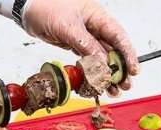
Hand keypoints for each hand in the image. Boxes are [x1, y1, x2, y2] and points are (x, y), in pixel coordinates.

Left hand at [22, 0, 139, 93]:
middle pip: (113, 50)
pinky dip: (93, 73)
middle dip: (120, 69)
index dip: (128, 54)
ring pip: (101, 59)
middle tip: (125, 85)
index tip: (133, 70)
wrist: (27, 9)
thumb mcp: (68, 26)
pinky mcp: (76, 46)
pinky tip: (98, 84)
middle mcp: (94, 27)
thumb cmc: (46, 7)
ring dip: (107, 75)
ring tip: (114, 90)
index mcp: (97, 17)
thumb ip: (85, 44)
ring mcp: (85, 38)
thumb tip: (101, 62)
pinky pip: (88, 61)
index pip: (119, 36)